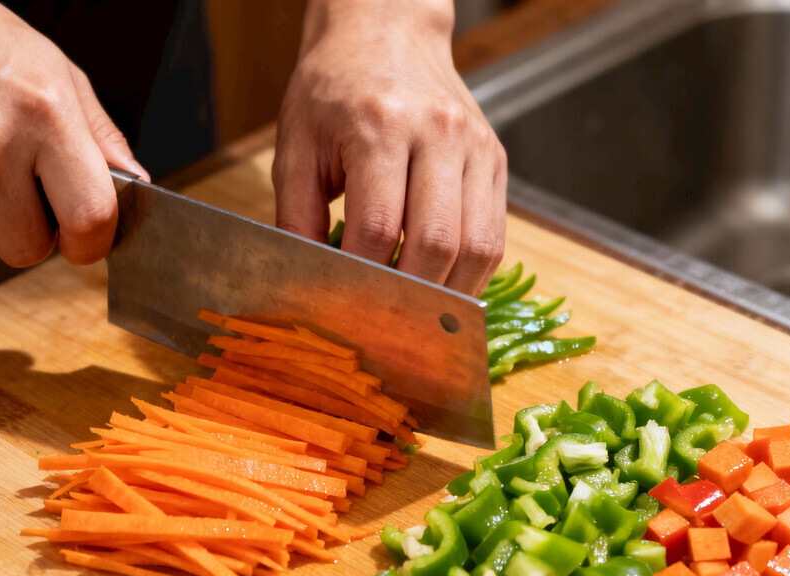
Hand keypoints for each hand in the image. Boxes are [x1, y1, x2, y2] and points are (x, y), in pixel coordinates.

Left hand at [272, 0, 505, 295]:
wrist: (385, 34)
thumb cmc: (334, 90)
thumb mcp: (296, 145)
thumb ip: (296, 215)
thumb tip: (307, 281)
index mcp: (379, 124)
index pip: (377, 226)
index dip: (361, 279)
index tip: (344, 310)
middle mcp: (438, 132)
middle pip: (435, 243)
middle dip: (408, 297)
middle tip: (382, 326)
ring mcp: (474, 146)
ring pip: (476, 246)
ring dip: (447, 295)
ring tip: (417, 317)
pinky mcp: (494, 159)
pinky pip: (493, 234)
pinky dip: (470, 273)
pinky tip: (442, 287)